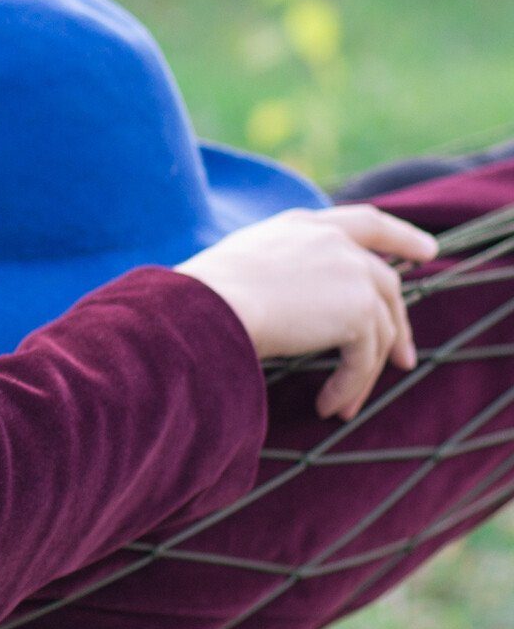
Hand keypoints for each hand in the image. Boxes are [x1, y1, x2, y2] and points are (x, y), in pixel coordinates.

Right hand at [174, 206, 439, 420]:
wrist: (208, 306)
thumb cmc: (202, 294)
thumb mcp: (243, 265)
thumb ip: (280, 271)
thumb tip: (290, 308)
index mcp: (304, 225)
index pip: (365, 222)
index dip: (400, 236)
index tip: (427, 250)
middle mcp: (336, 243)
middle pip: (386, 282)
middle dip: (400, 324)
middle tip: (404, 358)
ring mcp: (353, 274)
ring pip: (379, 330)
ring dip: (363, 373)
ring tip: (343, 405)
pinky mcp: (360, 311)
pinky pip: (364, 359)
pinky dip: (349, 387)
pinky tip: (328, 406)